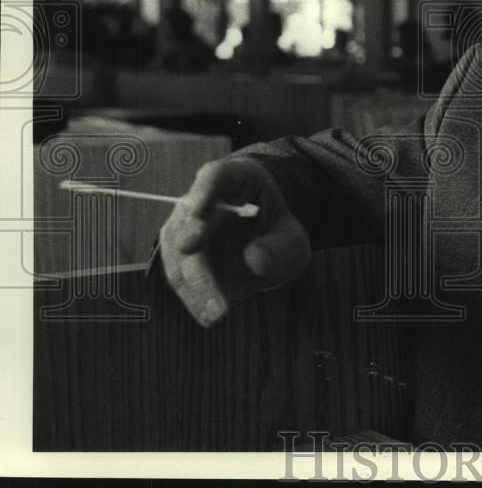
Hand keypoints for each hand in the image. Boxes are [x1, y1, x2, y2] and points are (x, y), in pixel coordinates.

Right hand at [159, 158, 311, 326]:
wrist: (263, 240)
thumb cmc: (277, 230)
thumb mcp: (293, 238)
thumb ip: (279, 246)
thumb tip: (254, 259)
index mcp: (232, 178)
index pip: (215, 176)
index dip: (204, 191)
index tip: (199, 211)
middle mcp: (200, 199)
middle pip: (190, 223)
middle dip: (198, 259)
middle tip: (214, 288)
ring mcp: (184, 227)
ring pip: (178, 254)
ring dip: (195, 285)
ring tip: (217, 312)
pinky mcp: (179, 255)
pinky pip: (180, 276)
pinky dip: (193, 296)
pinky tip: (209, 315)